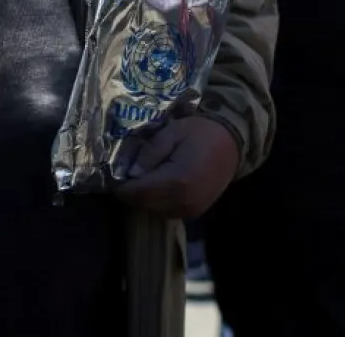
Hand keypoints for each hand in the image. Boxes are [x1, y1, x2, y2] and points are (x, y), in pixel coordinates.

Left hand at [115, 116, 240, 218]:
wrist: (232, 143)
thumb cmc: (201, 132)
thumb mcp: (172, 132)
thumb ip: (150, 153)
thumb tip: (130, 173)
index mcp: (176, 181)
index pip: (136, 193)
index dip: (120, 185)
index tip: (111, 173)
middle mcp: (183, 202)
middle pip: (143, 204)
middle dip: (130, 191)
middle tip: (123, 173)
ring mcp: (190, 210)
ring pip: (153, 210)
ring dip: (143, 197)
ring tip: (140, 176)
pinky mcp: (194, 212)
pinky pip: (166, 211)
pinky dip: (157, 201)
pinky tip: (157, 183)